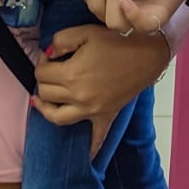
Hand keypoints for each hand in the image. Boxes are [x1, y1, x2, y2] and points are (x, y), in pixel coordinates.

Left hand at [32, 24, 169, 155]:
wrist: (146, 54)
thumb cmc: (117, 41)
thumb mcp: (85, 32)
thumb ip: (60, 40)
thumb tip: (48, 52)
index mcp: (72, 74)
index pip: (41, 73)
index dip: (42, 61)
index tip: (50, 55)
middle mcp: (78, 96)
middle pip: (45, 93)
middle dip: (43, 79)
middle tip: (52, 68)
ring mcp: (91, 110)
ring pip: (56, 116)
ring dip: (46, 107)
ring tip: (42, 100)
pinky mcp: (105, 117)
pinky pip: (95, 139)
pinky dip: (89, 148)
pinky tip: (84, 155)